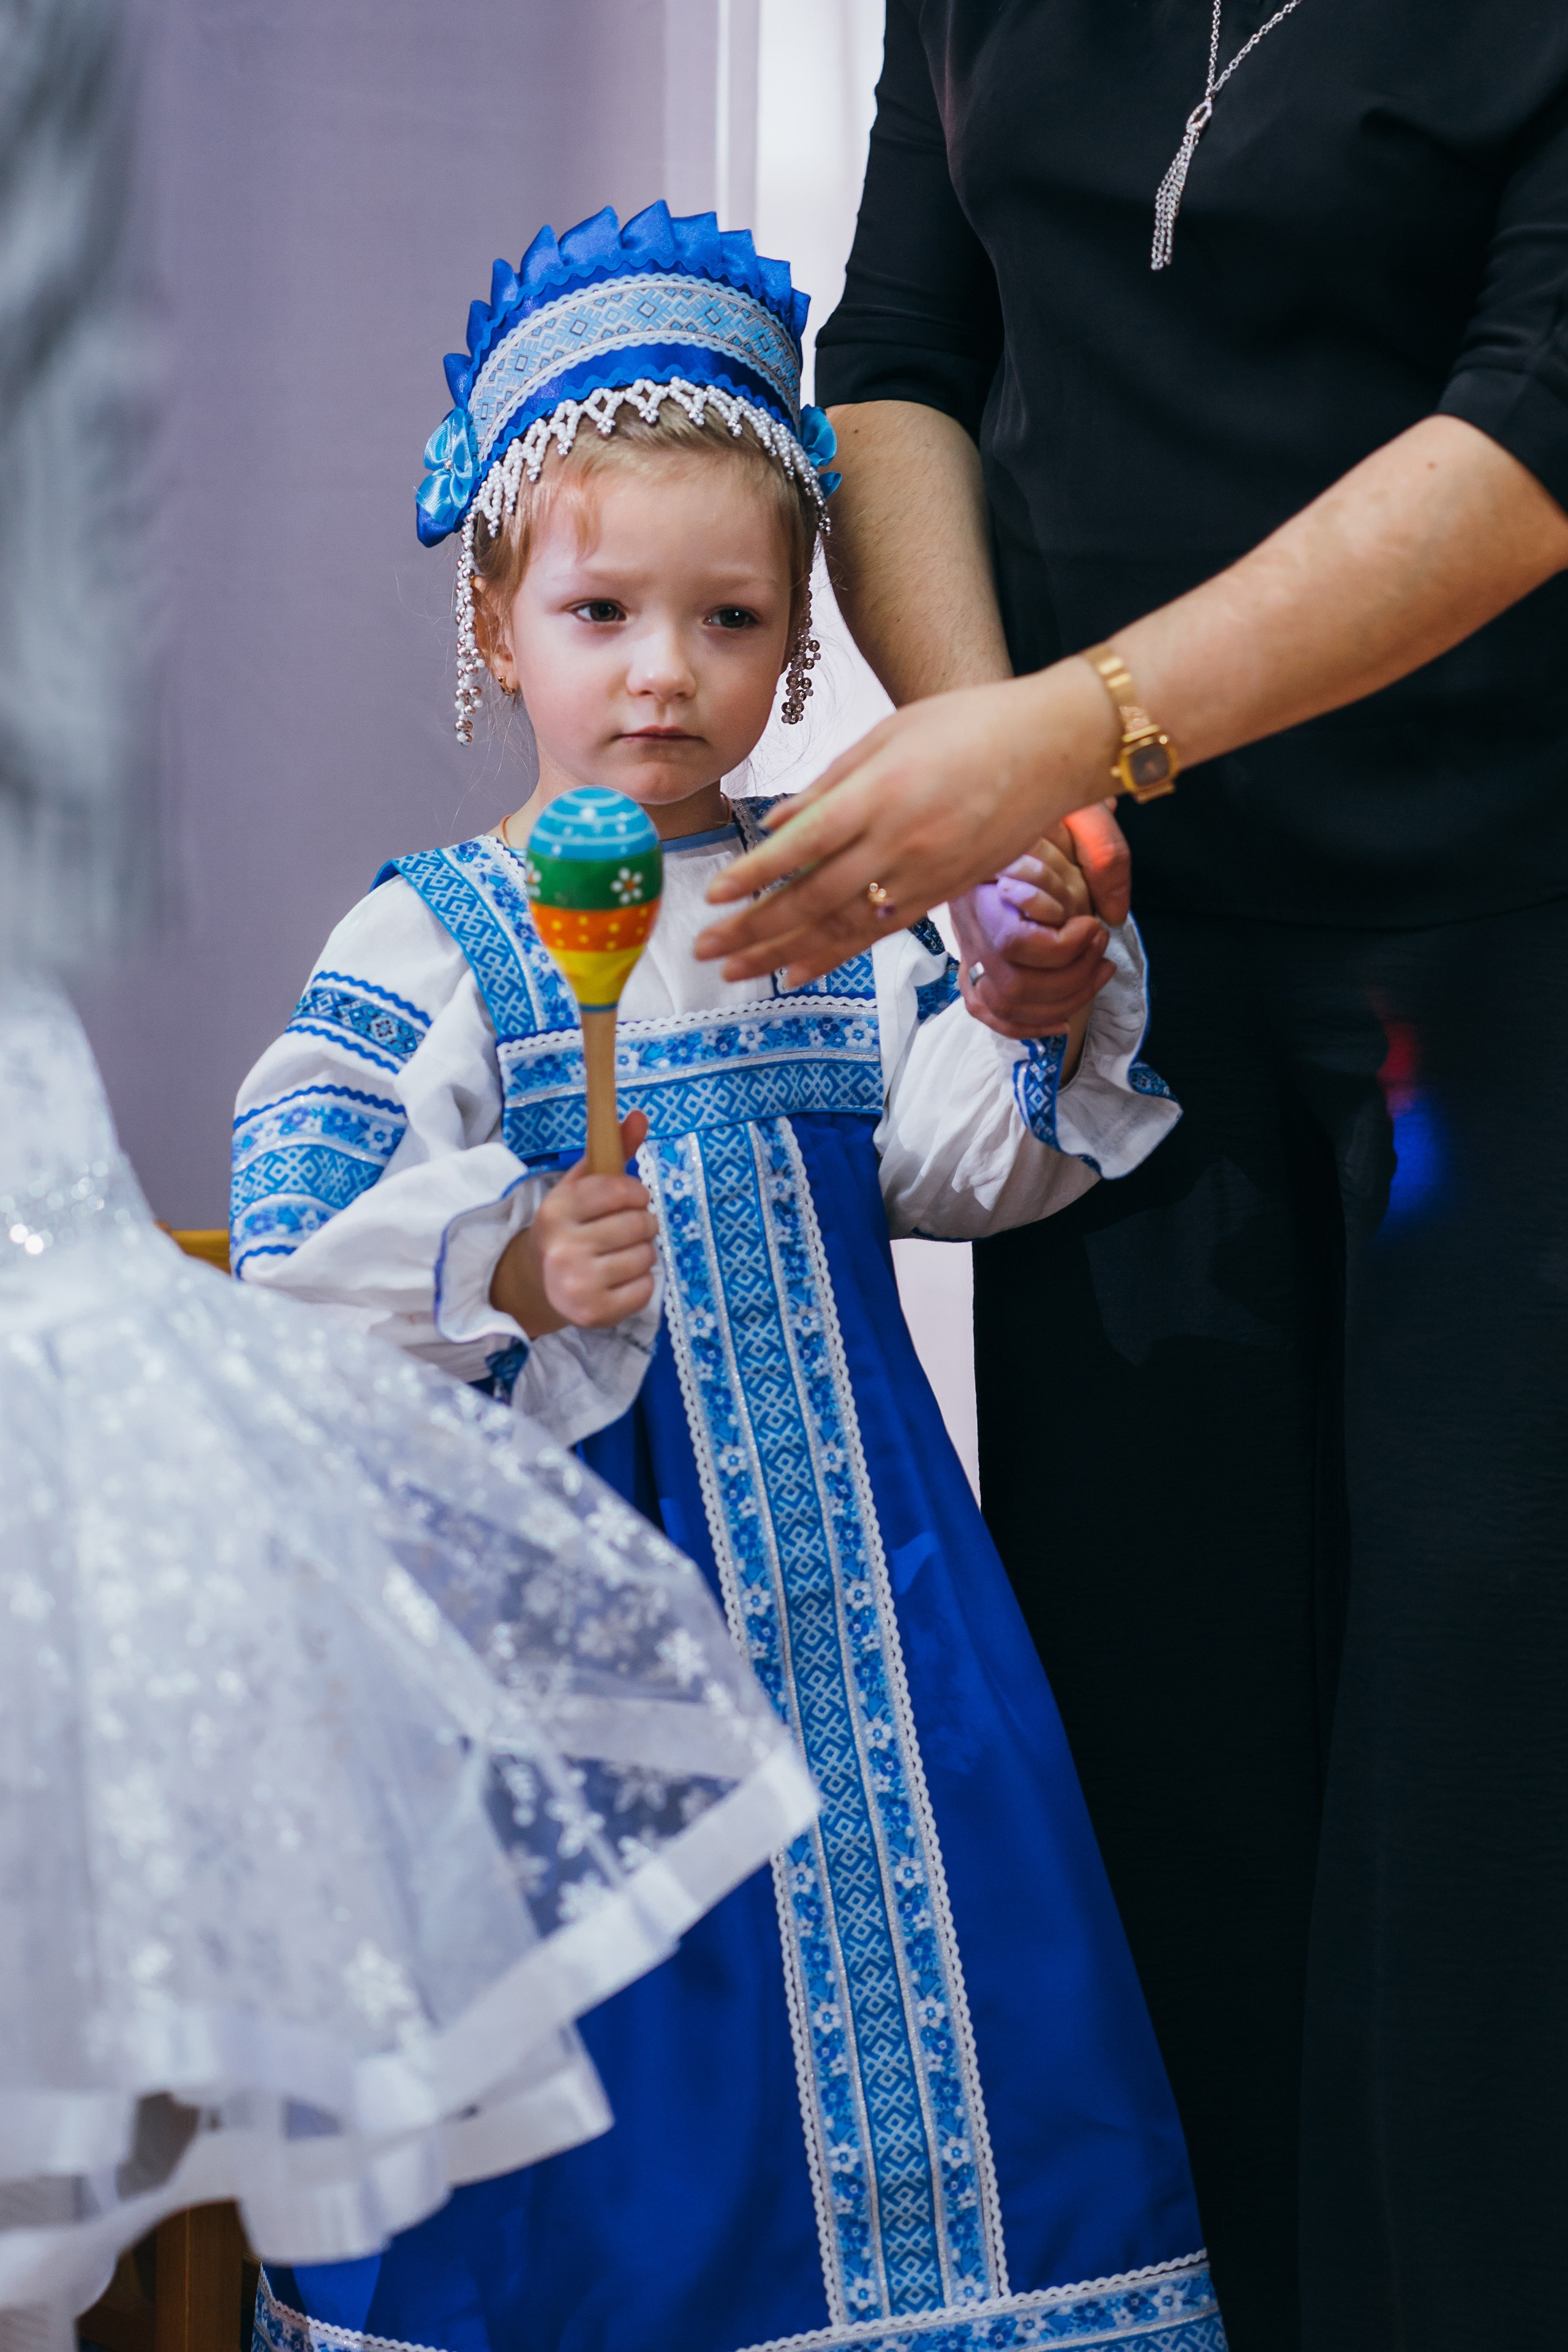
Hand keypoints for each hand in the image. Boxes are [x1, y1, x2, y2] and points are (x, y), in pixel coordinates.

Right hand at [489, 1111, 656, 1337]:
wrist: (540, 1284)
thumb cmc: (571, 1227)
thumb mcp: (583, 1186)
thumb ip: (613, 1150)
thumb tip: (641, 1115)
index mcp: (557, 1210)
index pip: (619, 1189)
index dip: (636, 1192)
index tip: (631, 1199)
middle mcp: (563, 1247)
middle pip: (639, 1223)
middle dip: (642, 1223)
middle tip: (627, 1230)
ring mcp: (578, 1283)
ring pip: (646, 1255)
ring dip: (643, 1252)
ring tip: (621, 1254)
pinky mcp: (594, 1312)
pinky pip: (646, 1288)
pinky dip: (642, 1282)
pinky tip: (620, 1279)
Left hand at [695, 657, 1119, 983]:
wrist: (1055, 747)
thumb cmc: (971, 725)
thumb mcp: (891, 733)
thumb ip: (832, 783)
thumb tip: (778, 824)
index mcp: (881, 794)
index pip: (803, 845)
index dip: (756, 876)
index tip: (714, 896)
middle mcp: (899, 843)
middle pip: (812, 898)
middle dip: (753, 928)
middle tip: (704, 948)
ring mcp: (923, 875)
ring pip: (841, 926)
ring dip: (783, 953)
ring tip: (735, 972)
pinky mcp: (942, 892)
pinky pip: (879, 932)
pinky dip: (834, 955)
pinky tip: (798, 972)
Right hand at [954, 824, 1116, 1040]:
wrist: (992, 816)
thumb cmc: (1041, 810)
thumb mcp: (1078, 807)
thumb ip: (1103, 848)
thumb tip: (1115, 912)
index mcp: (986, 884)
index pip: (1014, 942)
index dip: (1062, 946)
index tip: (1093, 923)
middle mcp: (972, 922)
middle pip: (1013, 983)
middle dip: (1072, 976)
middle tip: (1102, 947)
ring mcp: (970, 947)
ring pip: (1005, 1003)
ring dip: (1061, 1001)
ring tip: (1098, 972)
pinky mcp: (973, 963)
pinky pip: (988, 1012)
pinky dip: (1025, 1025)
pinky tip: (1061, 1020)